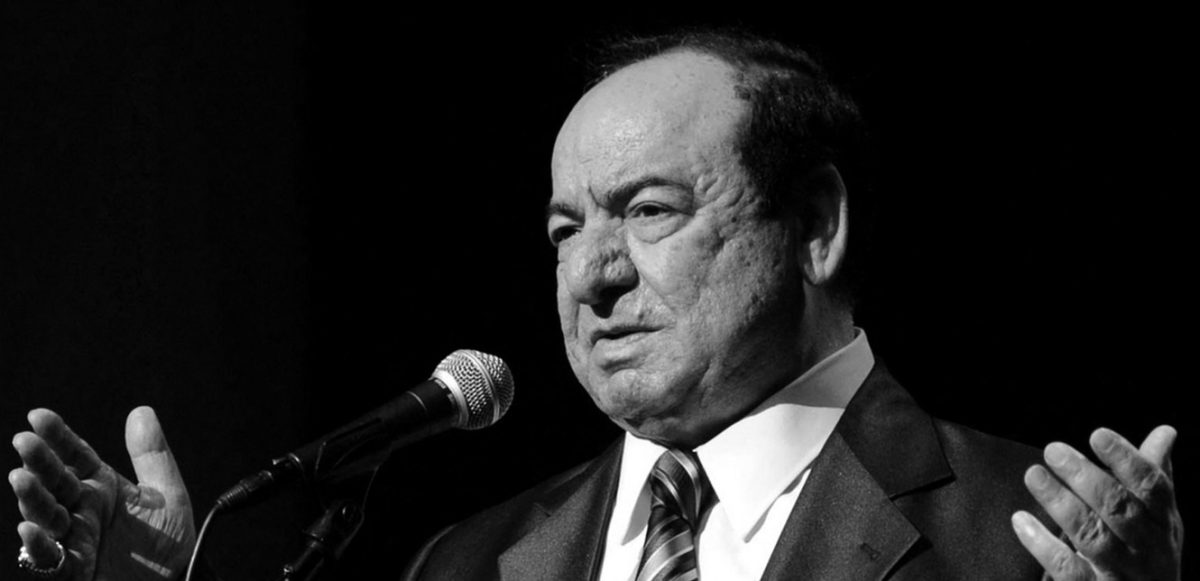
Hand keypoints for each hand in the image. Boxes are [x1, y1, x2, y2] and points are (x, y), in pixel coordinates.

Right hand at [9, 407, 195, 579]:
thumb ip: (152, 456)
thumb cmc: (167, 544)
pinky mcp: (72, 571)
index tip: (39, 416)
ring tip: (21, 478)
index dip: (58, 437)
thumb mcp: (166, 496)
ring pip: (45, 517)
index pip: (76, 456)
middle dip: (39, 462)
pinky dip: (38, 546)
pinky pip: (50, 560)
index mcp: (101, 487)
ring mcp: (74, 540)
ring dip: (32, 499)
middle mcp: (82, 510)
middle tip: (24, 441)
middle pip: (55, 482)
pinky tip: (30, 529)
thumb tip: (141, 411)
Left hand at [1012, 425, 1182, 579]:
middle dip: (1087, 478)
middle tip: (1053, 449)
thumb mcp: (1158, 520)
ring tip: (1034, 474)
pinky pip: (1068, 570)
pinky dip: (1043, 544)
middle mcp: (1148, 550)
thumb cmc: (1148, 556)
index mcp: (1163, 525)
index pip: (1152, 488)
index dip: (1127, 459)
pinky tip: (1021, 520)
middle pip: (1119, 510)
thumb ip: (1153, 476)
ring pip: (1093, 537)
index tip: (1098, 435)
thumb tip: (1165, 432)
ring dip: (1061, 503)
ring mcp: (1122, 575)